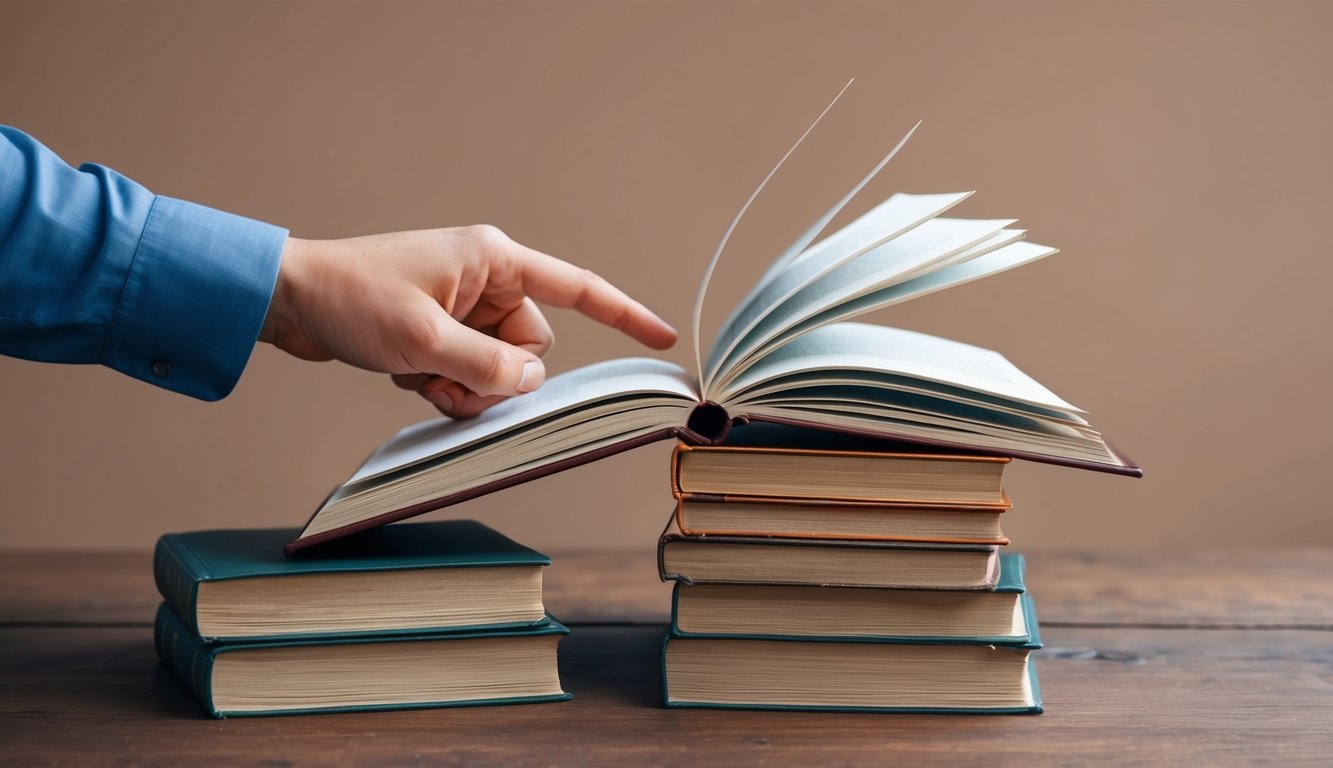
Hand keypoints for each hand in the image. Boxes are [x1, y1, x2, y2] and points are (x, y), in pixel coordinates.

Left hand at [259, 225, 676, 416]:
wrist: (290, 299)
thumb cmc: (353, 299)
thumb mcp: (426, 341)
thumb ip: (489, 369)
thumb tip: (531, 386)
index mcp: (495, 261)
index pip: (577, 290)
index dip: (624, 315)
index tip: (663, 338)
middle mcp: (486, 281)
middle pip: (532, 348)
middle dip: (498, 377)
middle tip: (449, 380)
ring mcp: (463, 308)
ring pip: (499, 368)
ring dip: (465, 387)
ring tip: (418, 377)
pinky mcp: (440, 330)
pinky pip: (468, 373)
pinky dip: (443, 384)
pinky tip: (405, 373)